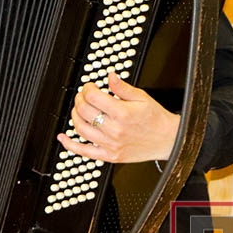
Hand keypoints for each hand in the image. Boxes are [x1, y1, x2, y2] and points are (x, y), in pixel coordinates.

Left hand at [57, 71, 180, 163]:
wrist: (169, 141)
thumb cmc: (156, 119)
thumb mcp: (142, 98)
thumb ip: (122, 88)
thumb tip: (109, 76)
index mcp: (122, 113)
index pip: (92, 97)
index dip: (87, 88)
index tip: (90, 87)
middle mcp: (114, 130)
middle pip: (84, 111)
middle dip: (80, 99)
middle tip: (84, 96)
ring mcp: (110, 144)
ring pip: (80, 128)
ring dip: (74, 116)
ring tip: (79, 110)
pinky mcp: (109, 156)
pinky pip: (84, 152)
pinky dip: (70, 145)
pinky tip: (63, 137)